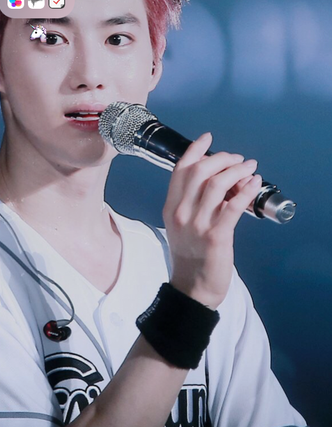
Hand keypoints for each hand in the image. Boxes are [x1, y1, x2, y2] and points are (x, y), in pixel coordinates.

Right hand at [163, 133, 261, 308]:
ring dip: (237, 171)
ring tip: (249, 168)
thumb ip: (192, 202)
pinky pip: (233, 205)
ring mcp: (197, 225)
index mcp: (171, 207)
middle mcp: (181, 213)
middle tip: (237, 159)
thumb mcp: (182, 225)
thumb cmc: (190, 257)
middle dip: (222, 158)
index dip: (195, 149)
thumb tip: (219, 180)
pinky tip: (254, 183)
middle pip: (200, 171)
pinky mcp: (216, 236)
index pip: (180, 170)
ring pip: (217, 184)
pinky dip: (247, 190)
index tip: (208, 138)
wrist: (192, 288)